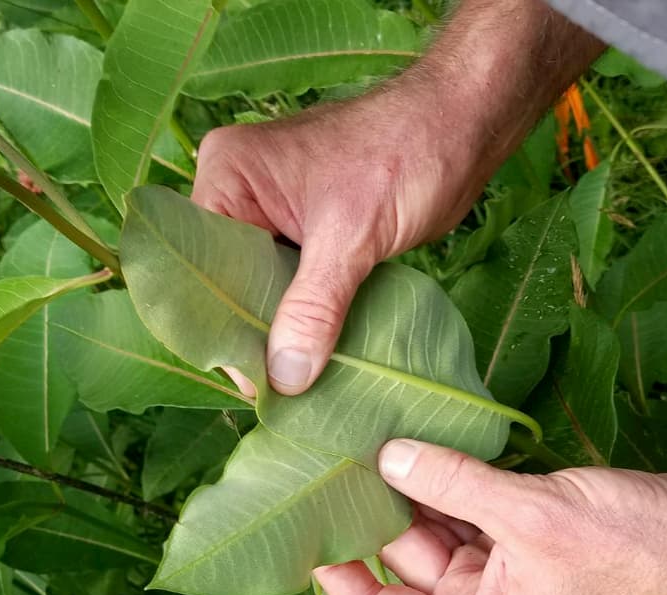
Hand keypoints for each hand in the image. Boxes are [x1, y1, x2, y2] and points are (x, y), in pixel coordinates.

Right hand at [192, 93, 483, 394]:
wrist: (463, 129)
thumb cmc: (405, 155)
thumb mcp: (351, 236)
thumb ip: (313, 308)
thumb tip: (285, 378)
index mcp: (229, 176)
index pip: (203, 264)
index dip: (222, 322)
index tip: (250, 379)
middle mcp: (241, 196)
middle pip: (229, 283)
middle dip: (251, 333)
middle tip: (270, 392)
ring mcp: (274, 218)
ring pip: (262, 292)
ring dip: (280, 333)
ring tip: (291, 385)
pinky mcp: (308, 238)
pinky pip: (293, 290)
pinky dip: (305, 321)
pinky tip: (314, 360)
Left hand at [315, 439, 666, 594]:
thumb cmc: (631, 546)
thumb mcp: (531, 513)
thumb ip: (452, 484)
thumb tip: (387, 455)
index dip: (336, 575)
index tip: (303, 527)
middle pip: (404, 560)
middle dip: (373, 512)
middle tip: (329, 459)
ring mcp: (497, 572)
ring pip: (432, 530)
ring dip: (408, 491)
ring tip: (362, 441)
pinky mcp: (516, 539)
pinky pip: (464, 512)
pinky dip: (444, 484)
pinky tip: (415, 445)